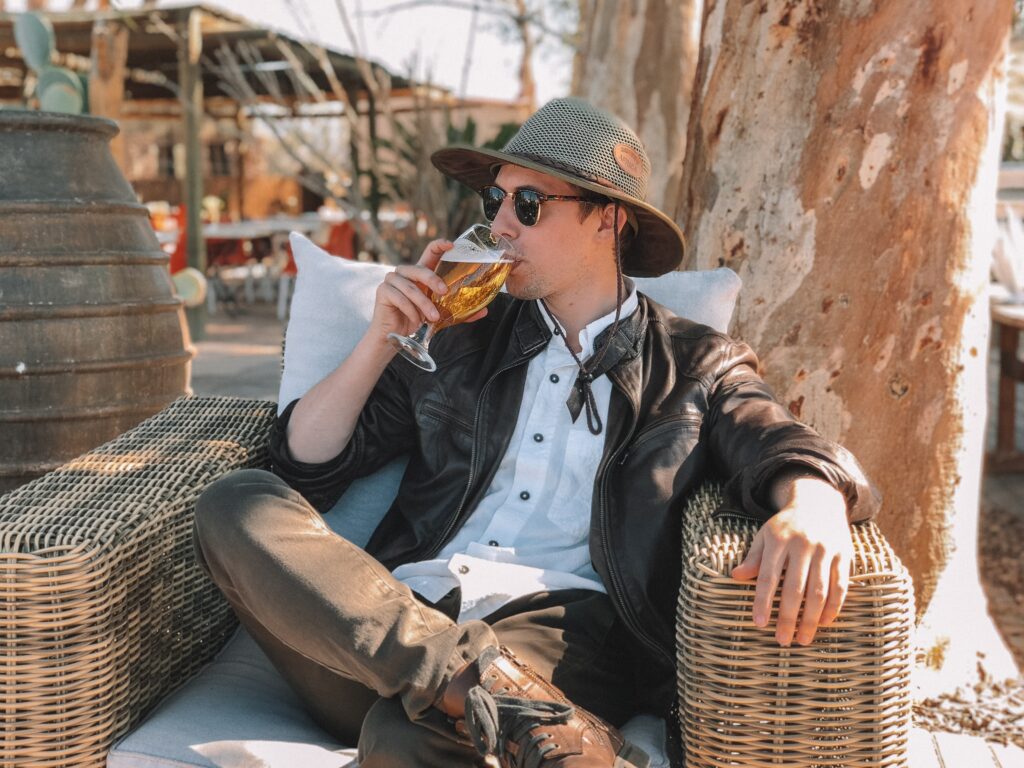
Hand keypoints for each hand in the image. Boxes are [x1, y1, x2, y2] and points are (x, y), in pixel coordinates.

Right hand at [371, 239, 487, 338]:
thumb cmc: (416, 319)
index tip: (451, 245)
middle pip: (420, 269)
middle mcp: (405, 272)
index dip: (439, 245)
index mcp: (420, 272)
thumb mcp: (440, 313)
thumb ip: (459, 311)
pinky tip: (416, 321)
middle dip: (434, 280)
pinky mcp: (383, 291)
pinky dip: (411, 312)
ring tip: (433, 318)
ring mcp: (392, 280)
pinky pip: (400, 298)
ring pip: (411, 288)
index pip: (430, 252)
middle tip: (444, 292)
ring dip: (424, 304)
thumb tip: (484, 311)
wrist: (393, 335)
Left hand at [730, 474, 852, 645]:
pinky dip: (833, 607)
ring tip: (803, 639)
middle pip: (795, 589)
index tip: (760, 623)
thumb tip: (736, 576)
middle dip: (788, 618)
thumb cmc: (786, 526)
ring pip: (819, 592)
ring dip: (811, 619)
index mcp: (779, 540)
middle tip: (782, 640)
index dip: (763, 601)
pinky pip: (840, 587)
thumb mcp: (765, 535)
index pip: (769, 576)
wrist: (818, 502)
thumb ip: (753, 557)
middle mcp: (803, 545)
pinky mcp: (843, 556)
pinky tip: (823, 623)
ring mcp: (825, 550)